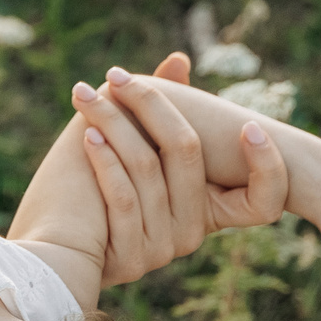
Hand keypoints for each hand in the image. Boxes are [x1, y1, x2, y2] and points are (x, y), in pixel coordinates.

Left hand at [70, 55, 288, 283]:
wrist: (53, 258)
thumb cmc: (91, 194)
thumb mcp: (133, 150)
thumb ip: (161, 111)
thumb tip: (178, 60)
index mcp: (203, 210)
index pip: (260, 197)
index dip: (267, 166)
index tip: (249, 128)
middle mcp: (190, 233)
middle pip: (185, 152)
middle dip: (148, 104)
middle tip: (115, 75)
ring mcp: (161, 250)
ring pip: (147, 170)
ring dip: (114, 125)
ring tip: (87, 98)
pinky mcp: (130, 260)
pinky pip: (124, 200)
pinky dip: (105, 162)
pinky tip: (86, 137)